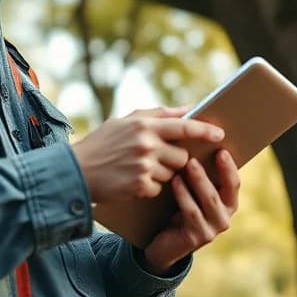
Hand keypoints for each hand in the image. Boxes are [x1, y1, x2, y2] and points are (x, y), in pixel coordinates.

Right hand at [71, 107, 224, 202]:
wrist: (76, 172)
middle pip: (182, 155)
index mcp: (144, 125)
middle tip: (158, 158)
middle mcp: (147, 144)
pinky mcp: (141, 187)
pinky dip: (150, 186)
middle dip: (176, 159)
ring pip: (172, 173)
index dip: (205, 130)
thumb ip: (156, 115)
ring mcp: (144, 167)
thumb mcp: (124, 122)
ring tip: (138, 169)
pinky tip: (132, 180)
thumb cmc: (101, 144)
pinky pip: (160, 188)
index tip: (220, 134)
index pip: (184, 125)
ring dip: (162, 173)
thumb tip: (186, 109)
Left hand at [142, 149, 240, 273]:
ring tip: (188, 163)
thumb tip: (200, 143)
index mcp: (228, 204)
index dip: (229, 167)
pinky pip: (192, 211)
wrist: (163, 244)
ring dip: (199, 180)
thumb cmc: (179, 209)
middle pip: (223, 190)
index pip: (234, 183)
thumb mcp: (193, 194)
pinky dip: (184, 194)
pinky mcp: (197, 237)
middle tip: (205, 152)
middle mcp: (225, 218)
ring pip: (209, 200)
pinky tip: (175, 181)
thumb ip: (200, 176)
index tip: (221, 149)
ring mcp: (212, 229)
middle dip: (215, 170)